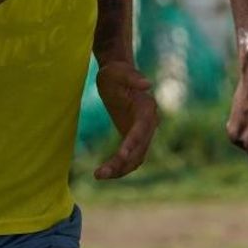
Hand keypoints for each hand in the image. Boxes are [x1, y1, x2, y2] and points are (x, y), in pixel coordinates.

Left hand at [93, 61, 158, 179]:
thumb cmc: (116, 71)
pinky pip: (130, 158)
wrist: (116, 76)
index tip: (121, 155)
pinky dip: (120, 167)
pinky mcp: (133, 137)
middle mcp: (149, 123)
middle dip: (122, 163)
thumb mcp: (118, 71)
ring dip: (120, 170)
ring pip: (136, 158)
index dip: (133, 143)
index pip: (141, 130)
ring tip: (98, 175)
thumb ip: (132, 77)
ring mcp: (143, 133)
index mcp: (146, 109)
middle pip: (139, 150)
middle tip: (100, 173)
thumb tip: (148, 84)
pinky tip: (104, 173)